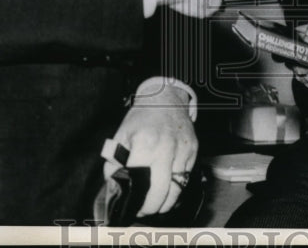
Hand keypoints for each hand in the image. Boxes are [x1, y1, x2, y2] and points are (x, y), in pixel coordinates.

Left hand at [111, 85, 196, 216]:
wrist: (165, 97)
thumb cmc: (142, 117)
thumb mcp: (121, 136)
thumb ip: (114, 164)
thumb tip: (115, 187)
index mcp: (145, 143)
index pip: (141, 184)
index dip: (137, 202)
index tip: (134, 208)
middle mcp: (166, 147)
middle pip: (161, 192)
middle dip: (152, 208)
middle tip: (144, 211)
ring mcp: (183, 149)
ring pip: (177, 189)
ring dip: (166, 202)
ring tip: (156, 205)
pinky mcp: (193, 150)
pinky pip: (186, 178)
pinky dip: (177, 188)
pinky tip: (167, 189)